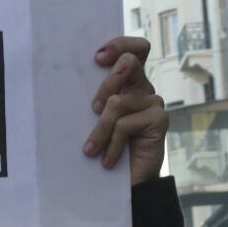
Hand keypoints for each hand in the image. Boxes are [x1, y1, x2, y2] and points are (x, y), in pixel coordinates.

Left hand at [85, 36, 166, 185]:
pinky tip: (106, 160)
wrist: (127, 182)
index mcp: (128, 82)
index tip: (98, 57)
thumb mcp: (97, 118)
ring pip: (118, 102)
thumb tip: (68, 78)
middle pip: (129, 62)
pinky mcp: (160, 120)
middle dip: (106, 83)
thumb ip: (96, 98)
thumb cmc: (105, 147)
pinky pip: (125, 124)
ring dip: (100, 129)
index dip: (120, 44)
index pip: (135, 48)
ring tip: (90, 149)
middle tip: (93, 108)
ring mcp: (154, 103)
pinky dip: (111, 144)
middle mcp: (143, 88)